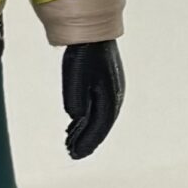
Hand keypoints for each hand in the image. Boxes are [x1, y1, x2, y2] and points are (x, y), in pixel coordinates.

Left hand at [61, 39, 123, 159]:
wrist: (93, 33)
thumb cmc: (83, 55)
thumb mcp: (75, 79)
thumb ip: (76, 101)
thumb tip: (75, 118)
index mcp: (109, 97)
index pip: (99, 127)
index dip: (87, 143)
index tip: (75, 155)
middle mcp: (115, 96)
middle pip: (101, 125)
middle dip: (87, 140)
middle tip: (73, 153)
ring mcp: (113, 90)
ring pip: (101, 118)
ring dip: (87, 131)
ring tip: (72, 143)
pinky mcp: (107, 84)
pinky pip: (100, 108)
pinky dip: (89, 119)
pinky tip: (77, 124)